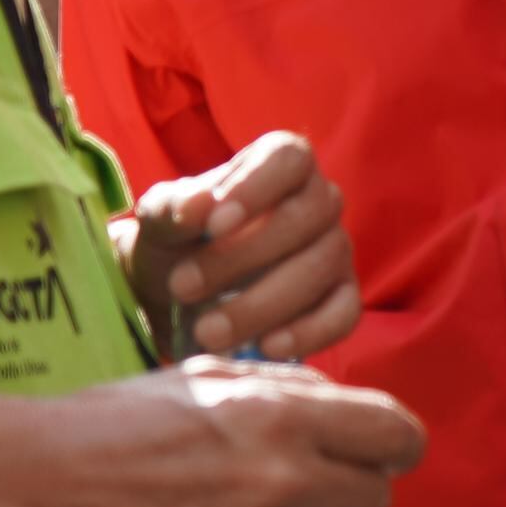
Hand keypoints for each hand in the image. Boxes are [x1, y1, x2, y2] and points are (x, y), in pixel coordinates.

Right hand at [8, 360, 415, 506]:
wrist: (31, 492)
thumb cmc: (114, 423)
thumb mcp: (205, 379)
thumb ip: (288, 390)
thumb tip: (348, 408)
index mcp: (283, 420)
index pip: (399, 439)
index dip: (390, 443)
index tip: (376, 449)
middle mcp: (284, 488)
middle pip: (374, 499)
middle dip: (342, 487)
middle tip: (288, 481)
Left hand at [128, 131, 360, 361]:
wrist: (180, 292)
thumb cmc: (178, 241)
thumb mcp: (161, 220)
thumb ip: (174, 208)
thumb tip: (195, 207)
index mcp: (282, 163)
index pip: (288, 159)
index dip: (255, 189)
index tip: (211, 225)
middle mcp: (320, 200)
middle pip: (305, 217)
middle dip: (242, 258)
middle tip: (183, 287)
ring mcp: (337, 250)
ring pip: (320, 268)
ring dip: (261, 304)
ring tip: (206, 332)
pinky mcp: (344, 298)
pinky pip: (343, 314)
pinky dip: (307, 332)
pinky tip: (265, 347)